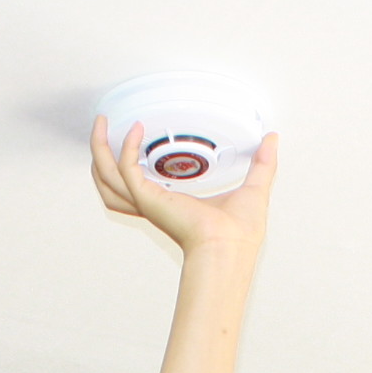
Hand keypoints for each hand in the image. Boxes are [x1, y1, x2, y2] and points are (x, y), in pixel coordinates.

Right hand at [90, 116, 277, 256]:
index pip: (137, 187)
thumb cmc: (238, 236)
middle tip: (101, 129)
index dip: (129, 163)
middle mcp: (154, 205)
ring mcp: (148, 202)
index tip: (133, 138)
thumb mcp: (253, 189)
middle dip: (100, 155)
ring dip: (98, 150)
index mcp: (171, 205)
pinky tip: (134, 130)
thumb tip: (272, 142)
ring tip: (100, 125)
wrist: (230, 247)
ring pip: (107, 177)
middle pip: (109, 183)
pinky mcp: (149, 198)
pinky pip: (126, 169)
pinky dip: (126, 148)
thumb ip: (263, 164)